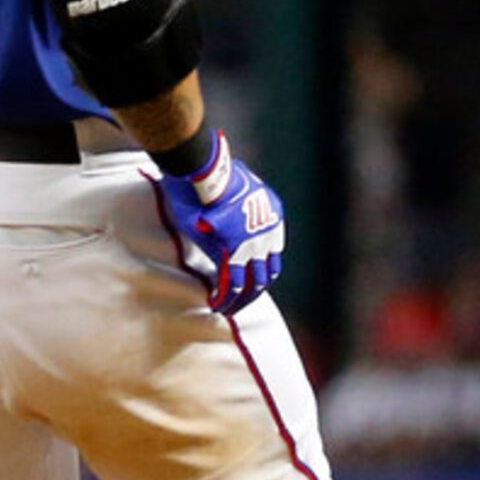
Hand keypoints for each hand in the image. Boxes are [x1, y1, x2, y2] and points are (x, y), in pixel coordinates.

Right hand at [153, 133, 285, 314]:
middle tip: (237, 305)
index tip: (247, 284)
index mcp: (272, 217)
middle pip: (265, 275)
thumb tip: (224, 213)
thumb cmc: (211, 174)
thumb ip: (234, 205)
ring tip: (226, 309)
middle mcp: (268, 234)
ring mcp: (252, 245)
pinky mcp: (232, 250)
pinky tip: (216, 304)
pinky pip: (230, 283)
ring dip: (239, 301)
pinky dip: (225, 298)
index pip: (273, 257)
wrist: (206, 170)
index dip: (260, 275)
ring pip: (251, 284)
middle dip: (252, 294)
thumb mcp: (232, 189)